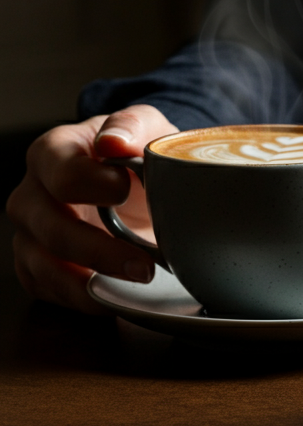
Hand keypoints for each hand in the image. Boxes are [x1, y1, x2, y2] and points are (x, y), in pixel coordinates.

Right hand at [6, 105, 177, 313]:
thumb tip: (114, 142)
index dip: (93, 185)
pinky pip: (47, 289)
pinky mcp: (39, 264)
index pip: (60, 173)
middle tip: (145, 264)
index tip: (127, 189)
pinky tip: (115, 297)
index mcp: (54, 153)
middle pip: (49, 227)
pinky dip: (81, 299)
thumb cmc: (137, 153)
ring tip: (137, 283)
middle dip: (99, 250)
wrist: (140, 182)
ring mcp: (32, 232)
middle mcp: (33, 194)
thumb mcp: (146, 127)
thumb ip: (133, 126)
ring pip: (42, 264)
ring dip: (90, 283)